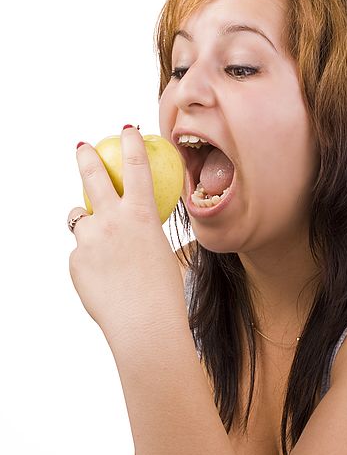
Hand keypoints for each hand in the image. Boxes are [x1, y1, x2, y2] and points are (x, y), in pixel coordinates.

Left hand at [68, 125, 183, 342]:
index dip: (131, 142)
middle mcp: (111, 221)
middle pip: (92, 177)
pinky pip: (80, 254)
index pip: (136, 166)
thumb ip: (144, 232)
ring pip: (78, 219)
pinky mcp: (74, 263)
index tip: (127, 128)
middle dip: (86, 156)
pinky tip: (105, 280)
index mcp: (141, 215)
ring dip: (86, 222)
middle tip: (83, 147)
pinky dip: (89, 260)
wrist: (145, 326)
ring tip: (100, 242)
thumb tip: (138, 225)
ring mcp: (89, 241)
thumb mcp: (161, 251)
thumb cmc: (164, 292)